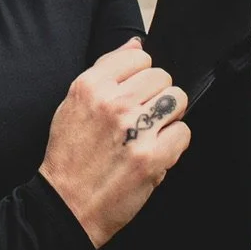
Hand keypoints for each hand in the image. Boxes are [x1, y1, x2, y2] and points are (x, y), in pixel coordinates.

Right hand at [40, 39, 189, 248]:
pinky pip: (183, 132)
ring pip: (177, 99)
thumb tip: (136, 44)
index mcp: (90, 86)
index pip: (138, 57)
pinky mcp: (152, 157)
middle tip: (141, 118)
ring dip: (169, 116)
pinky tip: (155, 152)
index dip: (140, 75)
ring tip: (151, 132)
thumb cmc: (70, 157)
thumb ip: (105, 71)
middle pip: (162, 77)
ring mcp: (135, 129)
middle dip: (156, 96)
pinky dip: (173, 144)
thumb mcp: (73, 104)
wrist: (66, 205)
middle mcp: (113, 103)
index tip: (134, 92)